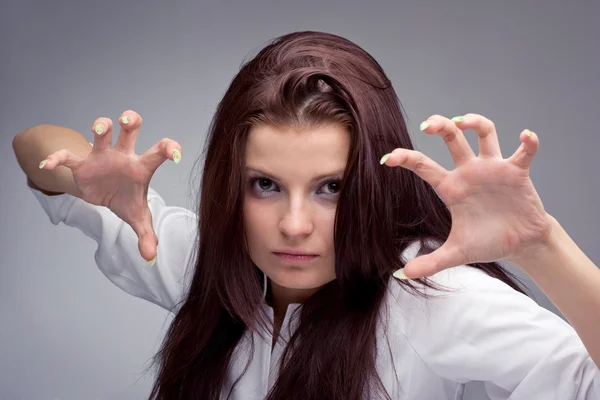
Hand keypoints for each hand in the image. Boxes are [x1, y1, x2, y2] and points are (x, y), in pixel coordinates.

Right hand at [39, 110, 181, 263]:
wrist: (103, 195)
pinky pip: (68, 157)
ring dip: (100, 127)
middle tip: (128, 120)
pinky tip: (48, 165)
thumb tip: (151, 258)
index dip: (169, 148)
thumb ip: (146, 235)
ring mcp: (102, 157)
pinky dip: (57, 159)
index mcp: (141, 166)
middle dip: (130, 120)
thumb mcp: (138, 217)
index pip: (159, 151)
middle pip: (129, 130)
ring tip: (100, 129)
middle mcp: (123, 155)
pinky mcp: (82, 164)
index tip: (177, 156)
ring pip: (101, 133)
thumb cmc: (126, 199)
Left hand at [382, 113, 552, 278]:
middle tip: (427, 124)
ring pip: (484, 134)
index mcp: (451, 187)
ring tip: (464, 122)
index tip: (387, 158)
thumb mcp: (456, 253)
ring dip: (476, 123)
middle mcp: (469, 172)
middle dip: (440, 126)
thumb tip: (402, 275)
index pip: (423, 166)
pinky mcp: (517, 172)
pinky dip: (528, 142)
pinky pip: (524, 152)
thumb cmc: (486, 242)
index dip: (405, 158)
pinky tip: (527, 136)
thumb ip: (430, 262)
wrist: (520, 244)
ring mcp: (493, 168)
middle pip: (452, 139)